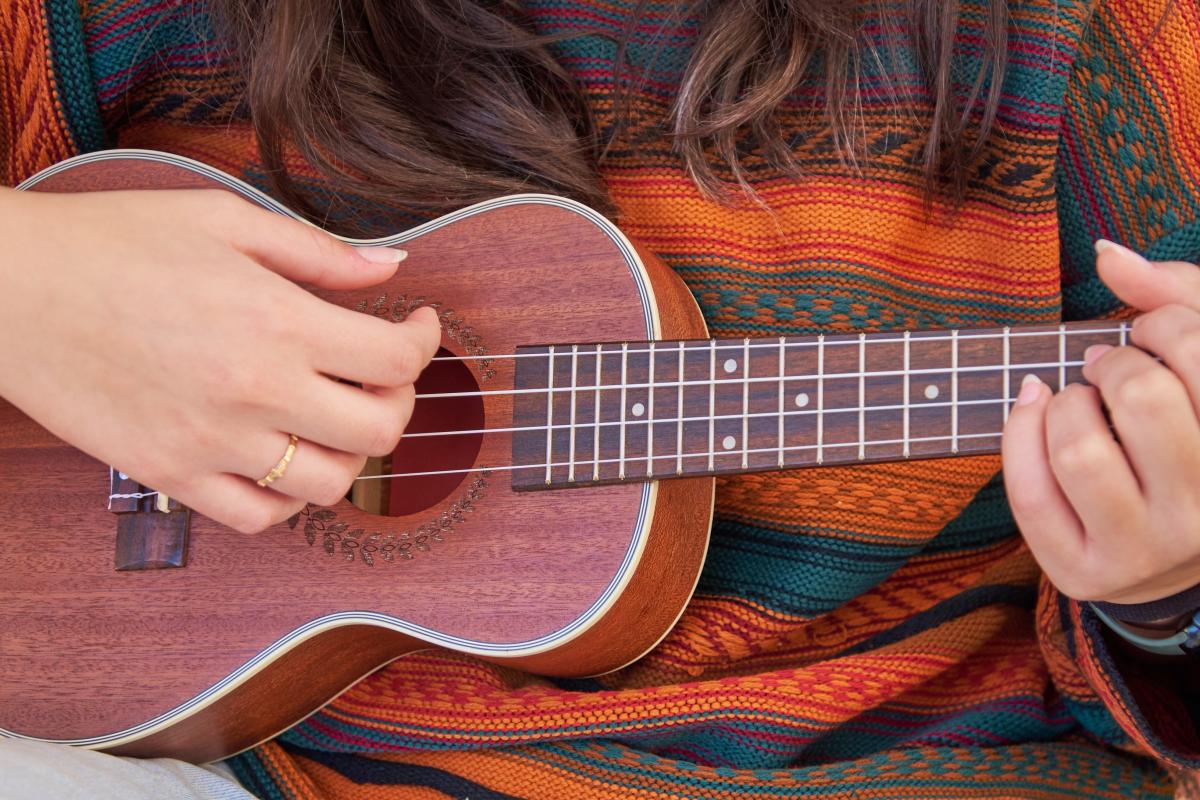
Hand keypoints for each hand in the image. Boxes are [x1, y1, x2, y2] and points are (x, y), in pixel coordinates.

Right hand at [0, 188, 440, 532]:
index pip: (396, 359)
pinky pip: (261, 517)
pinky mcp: (174, 476)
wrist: (8, 290)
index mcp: (278, 319)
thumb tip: (392, 265)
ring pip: (331, 485)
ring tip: (332, 417)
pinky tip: (283, 458)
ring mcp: (215, 443)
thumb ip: (319, 251)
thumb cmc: (111, 243)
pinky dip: (289, 498)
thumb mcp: (223, 219)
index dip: (425, 340)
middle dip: (400, 400)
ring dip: (351, 453)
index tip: (416, 324)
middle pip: (380, 430)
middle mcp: (257, 390)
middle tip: (380, 374)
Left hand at [1003, 241, 1199, 603]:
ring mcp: (1148, 551)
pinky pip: (1030, 493)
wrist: (1177, 551)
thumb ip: (1172, 298)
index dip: (1161, 325)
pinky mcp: (1086, 572)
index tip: (1152, 336)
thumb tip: (1108, 253)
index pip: (1197, 352)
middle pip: (1142, 399)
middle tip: (1109, 369)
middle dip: (1113, 364)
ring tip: (1080, 403)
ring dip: (1065, 405)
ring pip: (1079, 450)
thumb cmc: (1190, 437)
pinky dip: (1018, 435)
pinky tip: (1036, 410)